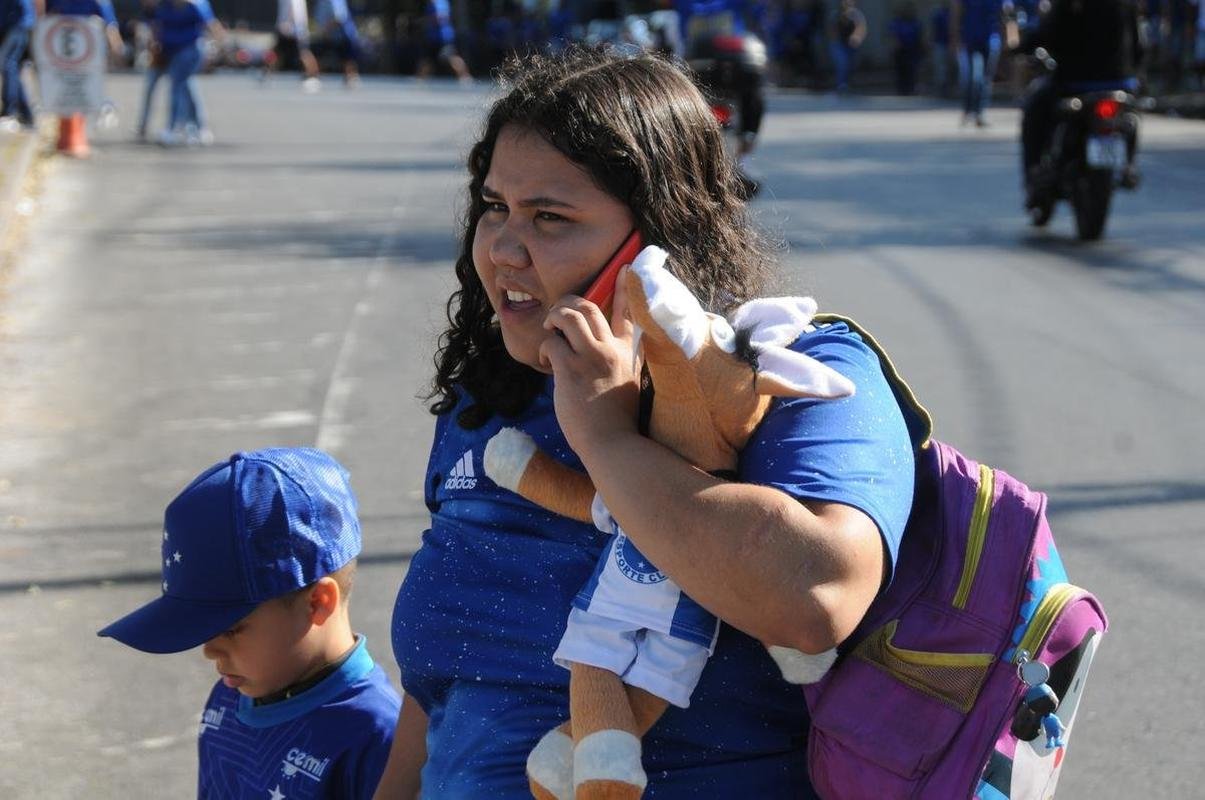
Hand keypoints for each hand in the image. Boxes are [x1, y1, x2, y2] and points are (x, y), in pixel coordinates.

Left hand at [538, 266, 640, 458]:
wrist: (613, 445)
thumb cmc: (617, 423)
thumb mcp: (627, 386)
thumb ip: (618, 366)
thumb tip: (598, 357)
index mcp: (626, 353)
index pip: (628, 312)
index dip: (626, 288)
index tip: (627, 267)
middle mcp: (610, 350)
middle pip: (589, 306)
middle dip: (567, 304)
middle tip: (556, 317)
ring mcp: (591, 358)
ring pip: (568, 315)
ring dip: (553, 318)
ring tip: (549, 333)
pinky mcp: (570, 371)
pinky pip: (551, 343)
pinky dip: (544, 347)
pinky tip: (546, 361)